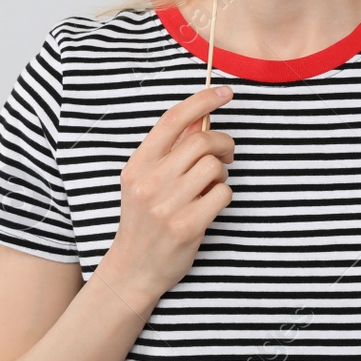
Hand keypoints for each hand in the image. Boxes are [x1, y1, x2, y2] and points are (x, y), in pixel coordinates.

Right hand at [97, 86, 235, 314]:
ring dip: (221, 173)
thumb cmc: (144, 219)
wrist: (133, 268)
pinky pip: (223, 193)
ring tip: (211, 185)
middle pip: (201, 141)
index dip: (202, 100)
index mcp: (138, 164)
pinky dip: (223, 195)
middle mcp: (150, 181)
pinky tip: (211, 204)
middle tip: (227, 153)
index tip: (225, 93)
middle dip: (223, 143)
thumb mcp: (144, 180)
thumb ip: (170, 150)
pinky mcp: (188, 225)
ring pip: (214, 166)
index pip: (173, 120)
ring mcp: (168, 205)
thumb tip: (201, 116)